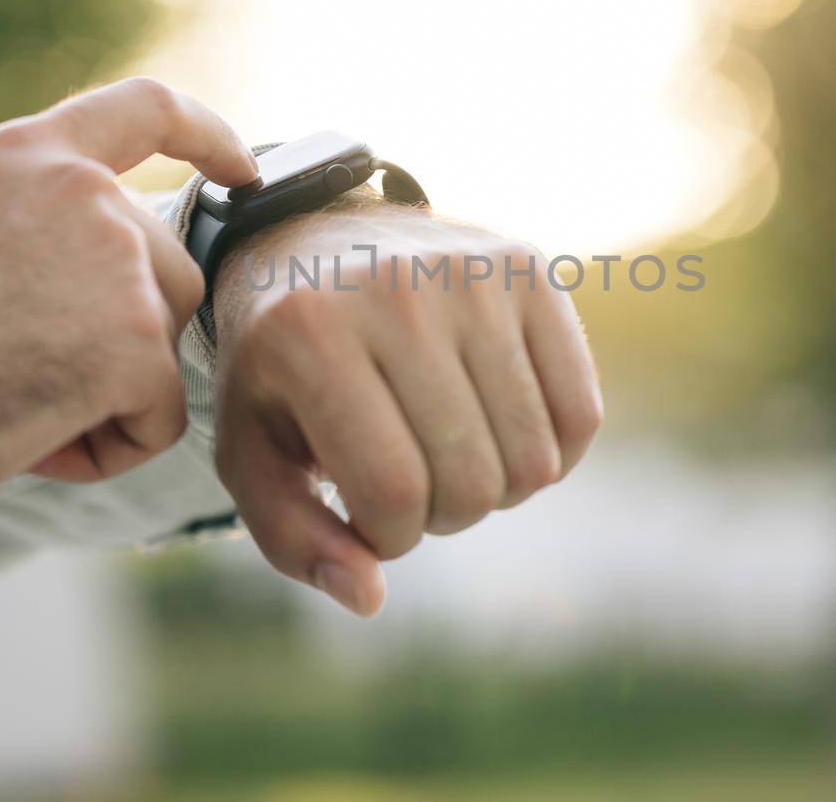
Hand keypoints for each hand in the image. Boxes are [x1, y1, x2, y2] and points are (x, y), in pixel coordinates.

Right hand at [0, 78, 257, 483]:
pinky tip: (42, 440)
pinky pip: (158, 415)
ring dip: (111, 393)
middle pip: (166, 273)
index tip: (245, 170)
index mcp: (31, 154)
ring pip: (161, 346)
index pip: (144, 111)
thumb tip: (85, 267)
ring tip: (21, 408)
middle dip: (121, 336)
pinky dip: (113, 446)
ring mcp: (120, 262)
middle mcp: (87, 193)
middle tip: (25, 377)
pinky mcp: (136, 339)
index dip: (208, 136)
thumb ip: (28, 219)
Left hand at [210, 204, 602, 616]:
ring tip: (448, 453)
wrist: (313, 238)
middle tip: (409, 481)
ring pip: (534, 461)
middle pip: (471, 482)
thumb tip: (369, 597)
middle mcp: (397, 290)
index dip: (388, 539)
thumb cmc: (281, 365)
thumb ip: (293, 537)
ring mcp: (472, 273)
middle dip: (442, 517)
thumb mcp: (254, 449)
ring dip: (496, 489)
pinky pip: (581, 416)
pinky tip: (502, 433)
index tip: (366, 514)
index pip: (394, 495)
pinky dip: (552, 455)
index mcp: (310, 335)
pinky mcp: (529, 268)